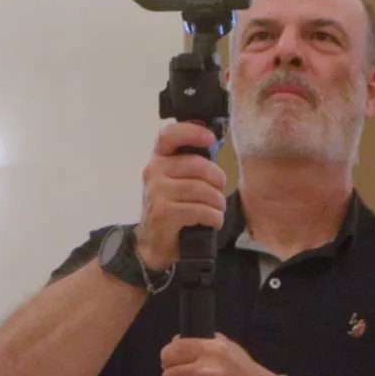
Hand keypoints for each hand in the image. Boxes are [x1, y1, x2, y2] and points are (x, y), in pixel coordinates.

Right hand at [135, 122, 227, 271]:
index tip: (210, 139)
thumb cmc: (172, 209)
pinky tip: (214, 221)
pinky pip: (199, 209)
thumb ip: (190, 164)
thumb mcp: (177, 182)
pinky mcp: (163, 212)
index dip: (191, 132)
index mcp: (158, 159)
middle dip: (218, 179)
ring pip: (201, 189)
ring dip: (217, 202)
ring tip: (218, 210)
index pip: (170, 135)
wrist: (153, 244)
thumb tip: (213, 144)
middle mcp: (153, 171)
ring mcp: (156, 192)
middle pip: (197, 165)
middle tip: (221, 192)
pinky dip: (213, 217)